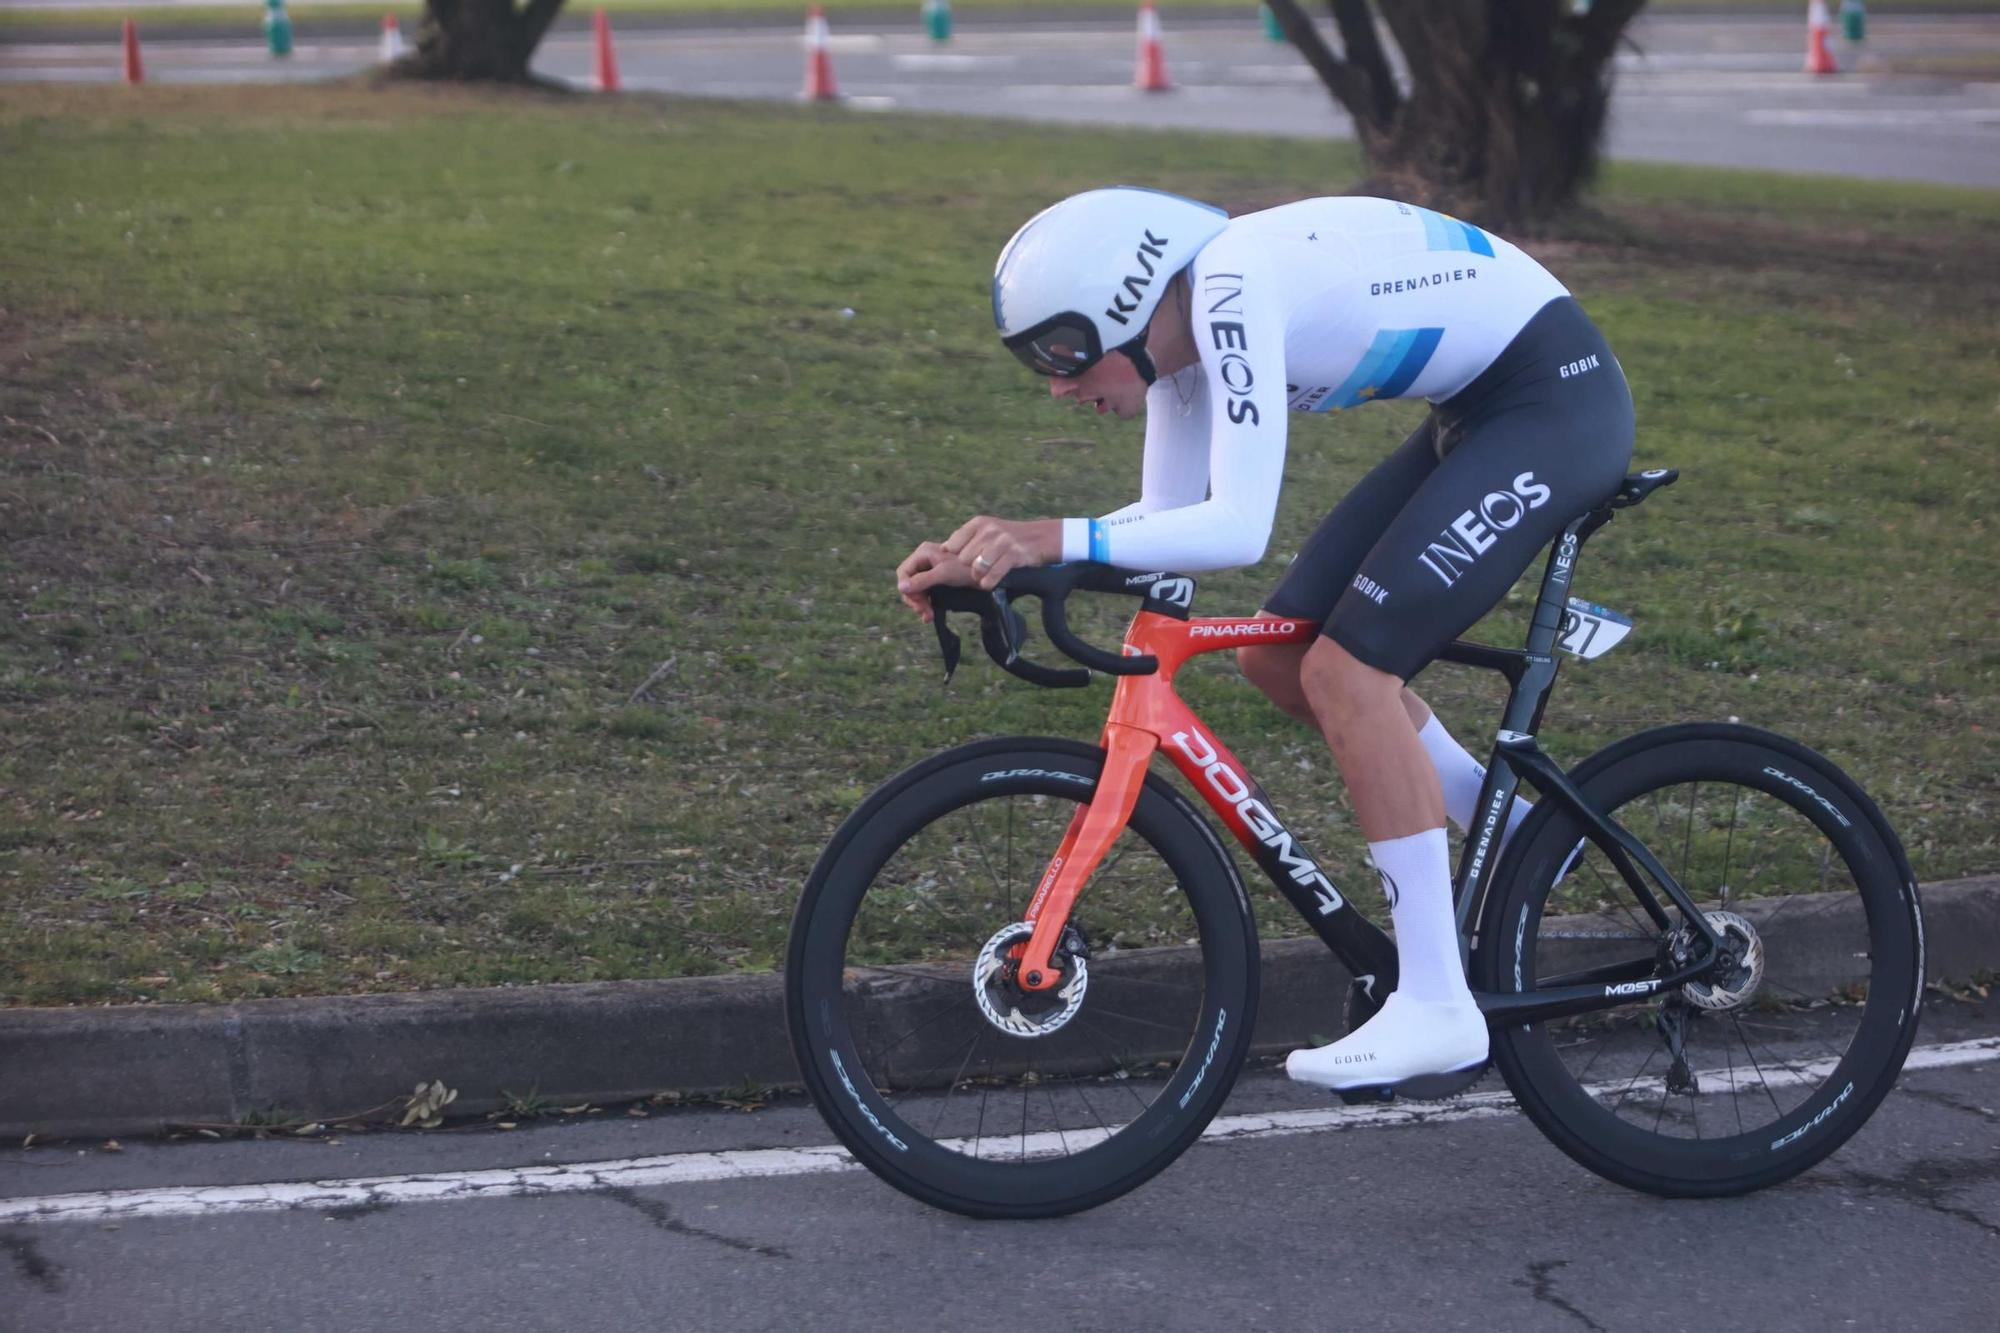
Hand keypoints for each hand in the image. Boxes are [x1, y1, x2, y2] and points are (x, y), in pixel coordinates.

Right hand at [895, 541, 976, 622]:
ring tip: (928, 617)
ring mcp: (930, 570)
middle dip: (915, 600)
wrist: (987, 572)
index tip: (917, 602)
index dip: (906, 589)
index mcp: (922, 553)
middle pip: (908, 583)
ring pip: (916, 590)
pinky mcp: (936, 580)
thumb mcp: (943, 574)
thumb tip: (901, 588)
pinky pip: (925, 593)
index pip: (903, 572)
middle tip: (924, 613)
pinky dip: (926, 604)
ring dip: (920, 605)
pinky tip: (930, 615)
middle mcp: (924, 560)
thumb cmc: (966, 569)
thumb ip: (922, 580)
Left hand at [941, 516, 1060, 590]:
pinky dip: (988, 583)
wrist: (1040, 538)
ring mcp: (1001, 542)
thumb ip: (966, 537)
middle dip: (969, 568)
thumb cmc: (1008, 537)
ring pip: (976, 568)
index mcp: (979, 523)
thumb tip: (943, 548)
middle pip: (963, 559)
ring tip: (984, 576)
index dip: (956, 557)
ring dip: (978, 577)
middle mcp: (989, 530)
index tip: (965, 561)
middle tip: (978, 569)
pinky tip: (990, 582)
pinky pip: (991, 576)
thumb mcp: (987, 530)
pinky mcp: (1013, 556)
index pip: (953, 544)